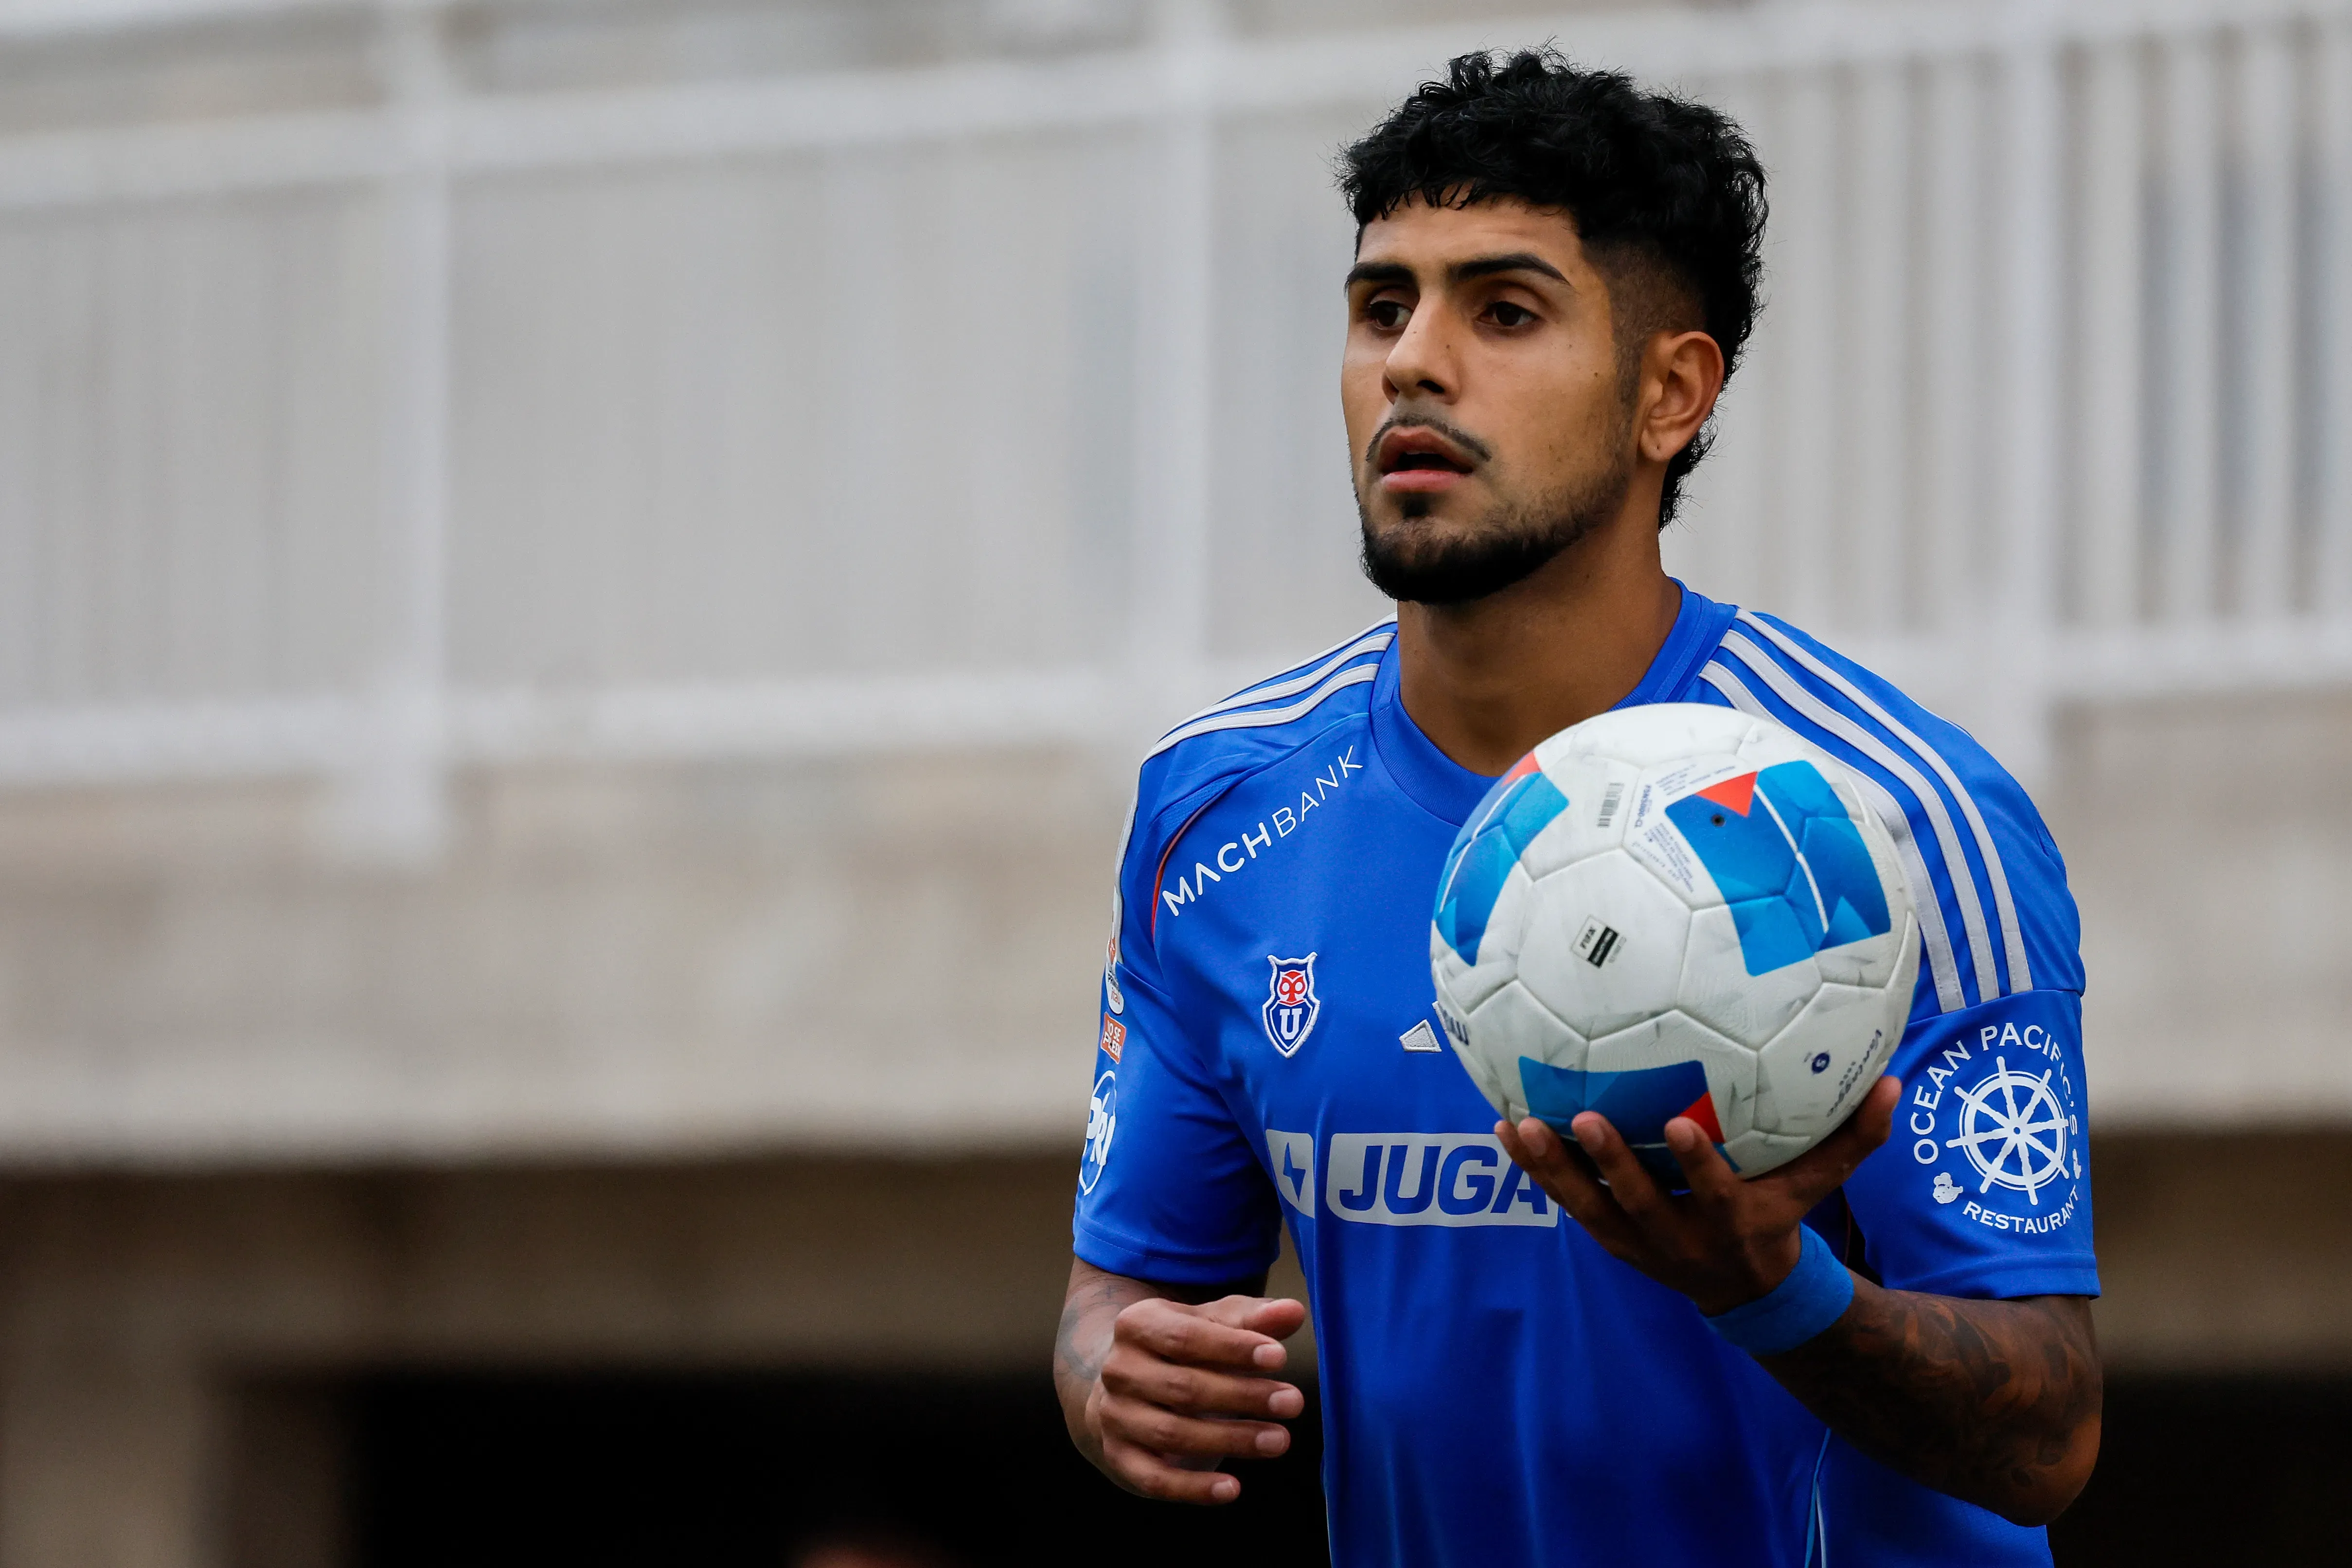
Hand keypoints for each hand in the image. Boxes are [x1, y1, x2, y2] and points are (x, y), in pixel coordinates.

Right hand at [1083, 1293, 1308, 1503]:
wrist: (1126, 1389)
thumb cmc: (1182, 1349)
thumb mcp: (1212, 1325)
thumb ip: (1252, 1319)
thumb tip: (1294, 1311)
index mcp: (1137, 1325)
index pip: (1185, 1336)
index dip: (1233, 1348)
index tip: (1279, 1357)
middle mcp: (1119, 1370)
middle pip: (1183, 1387)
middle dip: (1243, 1396)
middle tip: (1293, 1401)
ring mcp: (1115, 1416)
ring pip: (1172, 1434)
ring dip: (1230, 1440)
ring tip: (1279, 1440)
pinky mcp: (1119, 1457)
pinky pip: (1154, 1479)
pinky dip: (1193, 1488)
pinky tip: (1232, 1489)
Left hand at [1496, 1076, 1900, 1314]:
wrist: (1746, 1290)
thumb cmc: (1781, 1216)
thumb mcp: (1819, 1186)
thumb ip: (1854, 1138)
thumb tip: (1892, 1080)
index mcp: (1735, 1219)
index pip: (1715, 1192)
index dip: (1696, 1164)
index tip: (1678, 1124)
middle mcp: (1682, 1236)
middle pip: (1642, 1204)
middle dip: (1613, 1166)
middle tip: (1584, 1118)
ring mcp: (1640, 1242)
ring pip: (1591, 1209)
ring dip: (1554, 1171)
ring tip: (1521, 1126)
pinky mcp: (1610, 1238)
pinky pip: (1568, 1205)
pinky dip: (1537, 1172)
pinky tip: (1506, 1130)